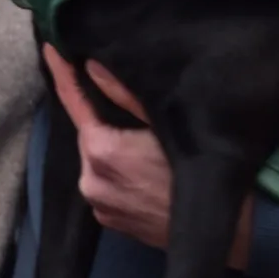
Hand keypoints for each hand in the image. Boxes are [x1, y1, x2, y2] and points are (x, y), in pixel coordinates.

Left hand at [43, 47, 253, 264]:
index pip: (74, 103)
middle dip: (99, 118)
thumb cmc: (201, 172)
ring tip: (139, 144)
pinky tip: (141, 171)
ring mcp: (99, 205)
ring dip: (109, 147)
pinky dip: (116, 172)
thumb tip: (92, 67)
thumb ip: (126, 95)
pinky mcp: (110, 222)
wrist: (227, 229)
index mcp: (102, 151)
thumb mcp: (168, 124)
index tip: (51, 48)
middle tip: (123, 107)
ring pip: (96, 160)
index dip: (63, 73)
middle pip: (88, 134)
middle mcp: (91, 181)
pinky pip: (105, 185)